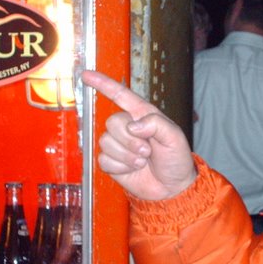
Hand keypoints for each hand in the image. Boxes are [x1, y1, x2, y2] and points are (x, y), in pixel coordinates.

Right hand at [81, 70, 197, 200]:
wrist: (171, 188)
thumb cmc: (176, 159)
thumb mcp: (174, 137)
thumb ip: (156, 124)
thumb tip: (132, 125)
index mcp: (143, 115)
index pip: (120, 95)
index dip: (103, 84)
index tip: (86, 75)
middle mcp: (128, 127)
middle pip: (112, 122)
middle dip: (129, 140)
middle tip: (146, 150)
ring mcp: (118, 144)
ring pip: (107, 142)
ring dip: (127, 155)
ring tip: (142, 161)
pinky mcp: (112, 162)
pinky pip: (104, 159)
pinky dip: (120, 167)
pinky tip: (133, 169)